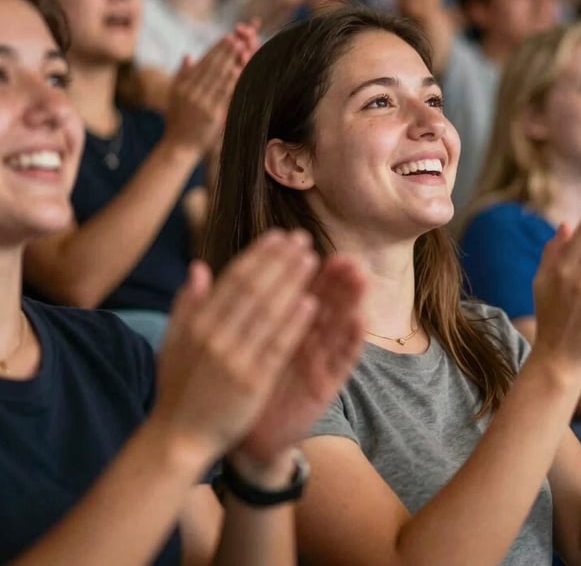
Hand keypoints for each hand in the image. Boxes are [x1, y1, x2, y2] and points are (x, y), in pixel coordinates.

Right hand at [151, 230, 321, 464]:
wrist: (177, 439)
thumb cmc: (178, 388)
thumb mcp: (173, 342)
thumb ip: (186, 303)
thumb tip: (199, 266)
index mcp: (197, 324)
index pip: (233, 280)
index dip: (258, 255)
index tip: (278, 236)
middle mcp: (214, 337)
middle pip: (253, 290)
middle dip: (280, 261)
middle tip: (302, 239)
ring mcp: (233, 360)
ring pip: (267, 312)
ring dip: (291, 283)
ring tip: (311, 259)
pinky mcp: (251, 383)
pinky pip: (276, 347)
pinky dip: (293, 323)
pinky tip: (311, 302)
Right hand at [164, 29, 254, 153]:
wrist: (178, 146)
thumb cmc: (177, 121)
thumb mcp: (175, 96)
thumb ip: (182, 75)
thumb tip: (189, 55)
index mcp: (183, 85)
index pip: (203, 62)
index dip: (216, 49)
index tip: (227, 37)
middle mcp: (191, 91)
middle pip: (211, 66)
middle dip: (225, 51)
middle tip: (238, 38)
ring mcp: (201, 102)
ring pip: (218, 77)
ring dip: (231, 61)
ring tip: (242, 48)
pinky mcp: (211, 114)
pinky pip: (224, 95)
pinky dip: (232, 82)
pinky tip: (240, 71)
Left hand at [232, 256, 365, 463]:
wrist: (238, 435)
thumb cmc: (233, 381)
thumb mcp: (224, 339)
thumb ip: (213, 304)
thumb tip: (198, 265)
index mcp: (279, 322)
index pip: (292, 287)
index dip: (298, 265)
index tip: (303, 240)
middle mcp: (302, 337)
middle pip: (324, 300)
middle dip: (335, 277)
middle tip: (345, 256)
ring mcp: (316, 359)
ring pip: (338, 323)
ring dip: (351, 300)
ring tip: (360, 276)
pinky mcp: (325, 385)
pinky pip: (342, 360)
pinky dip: (352, 340)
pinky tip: (360, 319)